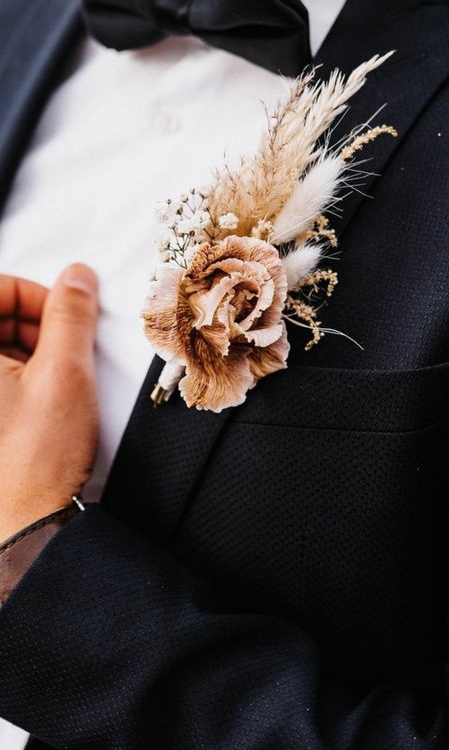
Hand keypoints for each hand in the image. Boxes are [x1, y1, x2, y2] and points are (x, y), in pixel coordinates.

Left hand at [0, 264, 98, 542]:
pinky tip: (39, 396)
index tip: (65, 312)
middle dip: (30, 322)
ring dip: (24, 348)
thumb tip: (76, 277)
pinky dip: (13, 374)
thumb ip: (71, 313)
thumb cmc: (35, 461)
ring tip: (56, 377)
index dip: (34, 293)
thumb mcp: (65, 372)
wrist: (23, 530)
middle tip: (65, 346)